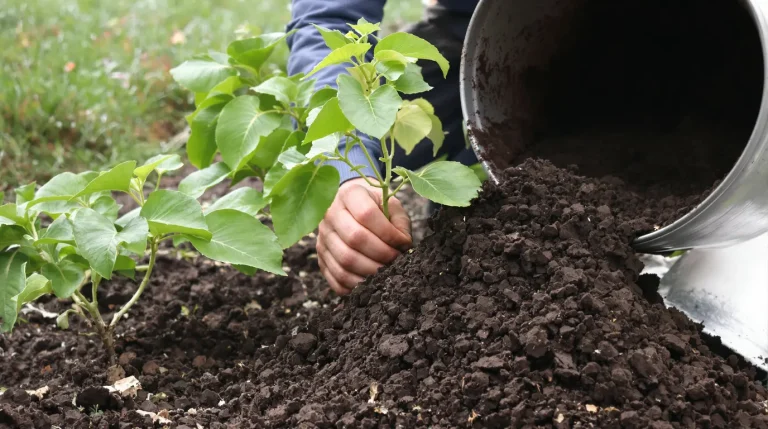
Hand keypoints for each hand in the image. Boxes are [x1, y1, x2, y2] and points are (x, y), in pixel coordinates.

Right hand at [316, 178, 411, 294]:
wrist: (351, 207)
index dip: (388, 233)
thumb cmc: (376, 207)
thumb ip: (399, 224)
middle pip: (354, 238)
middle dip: (381, 254)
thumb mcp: (391, 205)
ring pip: (344, 261)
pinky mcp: (320, 257)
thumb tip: (402, 247)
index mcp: (349, 194)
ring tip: (386, 273)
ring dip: (370, 272)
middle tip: (396, 261)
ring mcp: (322, 237)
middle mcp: (330, 214)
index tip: (402, 243)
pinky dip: (355, 286)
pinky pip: (335, 277)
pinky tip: (370, 283)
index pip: (366, 214)